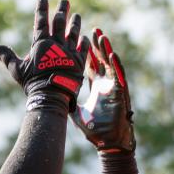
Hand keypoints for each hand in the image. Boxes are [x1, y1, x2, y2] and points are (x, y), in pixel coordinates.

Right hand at [0, 0, 90, 112]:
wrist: (51, 95)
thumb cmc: (32, 83)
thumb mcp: (17, 70)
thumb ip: (7, 57)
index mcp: (41, 43)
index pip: (41, 21)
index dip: (42, 8)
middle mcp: (57, 43)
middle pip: (60, 22)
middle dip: (62, 10)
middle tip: (65, 1)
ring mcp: (69, 51)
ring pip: (73, 32)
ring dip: (75, 23)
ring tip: (77, 15)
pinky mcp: (79, 61)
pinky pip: (83, 48)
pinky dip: (84, 42)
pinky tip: (85, 37)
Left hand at [71, 29, 135, 152]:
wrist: (107, 143)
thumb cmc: (94, 129)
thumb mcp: (76, 112)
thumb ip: (68, 101)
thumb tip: (53, 96)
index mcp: (96, 86)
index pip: (91, 65)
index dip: (88, 52)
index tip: (83, 38)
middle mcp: (106, 84)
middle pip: (102, 60)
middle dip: (98, 45)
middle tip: (93, 30)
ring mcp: (114, 87)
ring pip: (111, 64)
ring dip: (107, 50)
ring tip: (102, 36)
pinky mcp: (120, 94)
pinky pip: (119, 76)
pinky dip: (116, 65)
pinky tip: (112, 55)